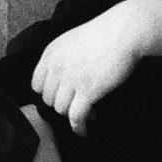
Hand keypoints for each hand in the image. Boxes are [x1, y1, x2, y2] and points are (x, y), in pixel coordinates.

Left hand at [31, 4, 144, 135]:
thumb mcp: (72, 41)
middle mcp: (57, 67)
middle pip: (48, 99)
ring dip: (73, 115)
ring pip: (61, 110)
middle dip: (62, 104)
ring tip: (88, 113)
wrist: (124, 31)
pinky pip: (76, 117)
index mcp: (51, 53)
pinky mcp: (88, 91)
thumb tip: (61, 81)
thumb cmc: (104, 34)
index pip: (36, 84)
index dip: (48, 93)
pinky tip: (85, 129)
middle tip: (78, 104)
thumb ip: (61, 59)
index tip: (60, 96)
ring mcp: (71, 80)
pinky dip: (79, 127)